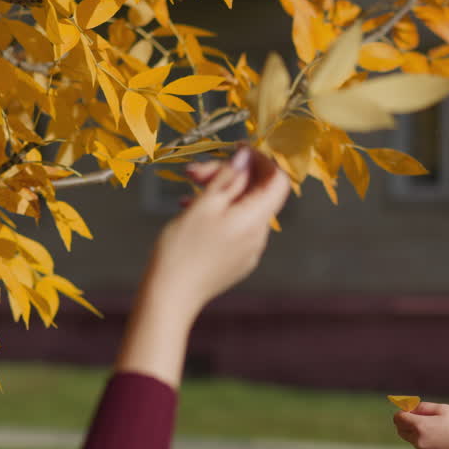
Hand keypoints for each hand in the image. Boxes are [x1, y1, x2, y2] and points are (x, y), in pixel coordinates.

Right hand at [146, 146, 289, 318]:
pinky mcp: (236, 262)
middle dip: (228, 175)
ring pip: (242, 209)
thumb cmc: (182, 249)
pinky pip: (234, 228)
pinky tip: (190, 211)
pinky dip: (217, 213)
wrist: (170, 297)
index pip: (278, 181)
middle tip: (194, 172)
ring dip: (218, 193)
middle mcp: (259, 237)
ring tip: (186, 192)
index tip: (236, 151)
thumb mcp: (204, 205)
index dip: (261, 161)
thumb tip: (245, 157)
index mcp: (255, 220)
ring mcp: (248, 251)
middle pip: (256, 193)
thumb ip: (228, 178)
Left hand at [394, 402, 448, 448]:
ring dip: (417, 433)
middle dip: (406, 423)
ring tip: (438, 429)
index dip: (404, 412)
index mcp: (420, 426)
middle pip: (401, 430)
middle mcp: (419, 441)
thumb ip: (422, 407)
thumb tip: (407, 407)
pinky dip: (426, 443)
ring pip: (412, 440)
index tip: (412, 409)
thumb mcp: (443, 409)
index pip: (398, 418)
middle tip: (421, 417)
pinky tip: (443, 440)